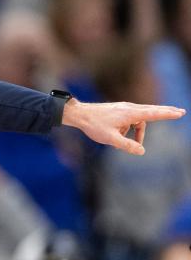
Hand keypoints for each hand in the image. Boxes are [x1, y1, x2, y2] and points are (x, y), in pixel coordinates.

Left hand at [61, 99, 184, 154]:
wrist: (79, 115)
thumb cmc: (94, 126)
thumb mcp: (111, 139)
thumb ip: (127, 145)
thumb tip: (142, 151)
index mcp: (130, 113)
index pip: (153, 113)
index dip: (168, 114)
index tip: (180, 112)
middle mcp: (129, 108)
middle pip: (151, 110)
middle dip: (165, 112)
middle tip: (180, 112)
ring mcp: (124, 108)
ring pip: (139, 120)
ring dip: (137, 132)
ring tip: (127, 144)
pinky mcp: (118, 110)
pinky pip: (129, 120)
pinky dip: (128, 130)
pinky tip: (117, 138)